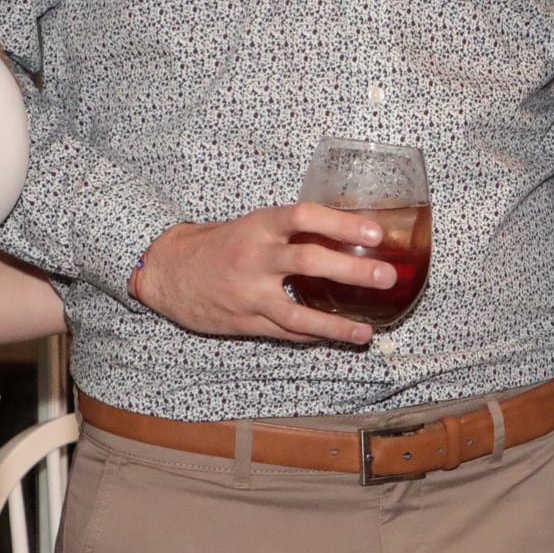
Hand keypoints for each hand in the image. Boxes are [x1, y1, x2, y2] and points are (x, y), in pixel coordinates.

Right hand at [130, 205, 391, 344]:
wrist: (166, 270)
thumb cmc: (218, 245)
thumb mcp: (252, 226)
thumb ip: (291, 232)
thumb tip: (346, 234)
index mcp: (259, 226)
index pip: (304, 216)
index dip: (341, 223)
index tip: (374, 231)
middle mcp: (254, 257)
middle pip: (308, 261)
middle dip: (352, 270)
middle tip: (386, 276)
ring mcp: (249, 294)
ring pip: (298, 314)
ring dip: (337, 324)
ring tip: (366, 331)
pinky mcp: (244, 322)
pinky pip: (285, 332)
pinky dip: (314, 335)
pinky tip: (337, 336)